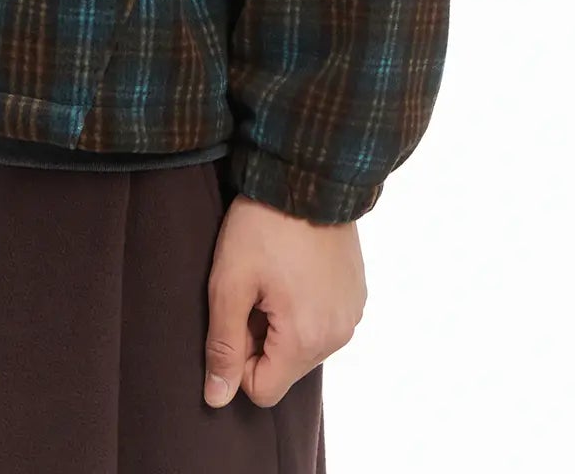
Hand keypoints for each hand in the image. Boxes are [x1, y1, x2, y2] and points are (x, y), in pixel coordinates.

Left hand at [203, 193, 365, 406]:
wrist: (308, 174)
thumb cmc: (263, 226)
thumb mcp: (230, 282)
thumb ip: (223, 346)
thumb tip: (216, 400)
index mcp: (306, 340)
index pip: (262, 391)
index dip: (238, 359)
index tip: (236, 313)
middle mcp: (338, 337)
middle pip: (284, 368)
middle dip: (261, 338)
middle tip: (253, 287)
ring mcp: (352, 315)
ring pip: (304, 345)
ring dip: (283, 322)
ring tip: (274, 274)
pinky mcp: (358, 294)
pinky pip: (324, 321)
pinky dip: (305, 306)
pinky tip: (295, 268)